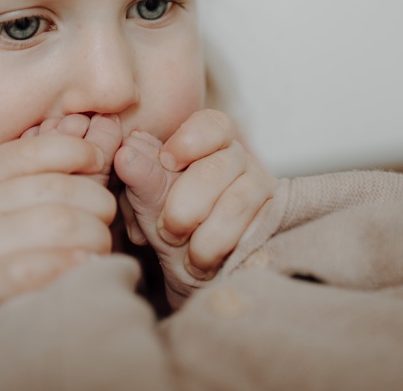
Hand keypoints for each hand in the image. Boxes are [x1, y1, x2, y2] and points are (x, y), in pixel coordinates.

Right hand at [0, 115, 120, 362]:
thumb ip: (37, 171)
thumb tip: (99, 131)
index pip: (38, 149)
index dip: (79, 152)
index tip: (98, 164)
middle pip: (61, 191)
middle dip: (99, 204)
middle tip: (103, 220)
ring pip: (61, 225)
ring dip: (96, 237)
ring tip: (97, 247)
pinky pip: (35, 269)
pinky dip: (68, 265)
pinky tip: (83, 265)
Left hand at [113, 110, 275, 307]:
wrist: (199, 279)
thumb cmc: (173, 231)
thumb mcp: (151, 205)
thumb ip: (142, 179)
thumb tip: (126, 154)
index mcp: (208, 144)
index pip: (211, 124)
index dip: (190, 140)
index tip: (167, 160)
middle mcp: (240, 160)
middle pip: (217, 168)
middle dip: (185, 207)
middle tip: (168, 232)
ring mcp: (263, 189)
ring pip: (236, 203)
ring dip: (204, 238)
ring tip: (188, 256)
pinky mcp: (277, 221)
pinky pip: (256, 232)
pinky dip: (225, 251)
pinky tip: (209, 263)